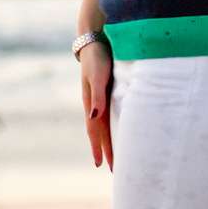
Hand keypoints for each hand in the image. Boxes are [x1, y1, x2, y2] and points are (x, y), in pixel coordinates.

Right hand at [80, 40, 112, 168]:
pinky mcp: (106, 89)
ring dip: (108, 140)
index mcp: (91, 103)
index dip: (98, 148)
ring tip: (114, 154)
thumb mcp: (97, 76)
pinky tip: (116, 127)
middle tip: (111, 169)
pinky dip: (111, 126)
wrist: (94, 38)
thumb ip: (97, 95)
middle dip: (105, 150)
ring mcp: (99, 97)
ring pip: (104, 124)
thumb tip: (94, 117)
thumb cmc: (97, 57)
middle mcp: (94, 103)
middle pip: (99, 131)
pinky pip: (109, 114)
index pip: (95, 131)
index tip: (100, 165)